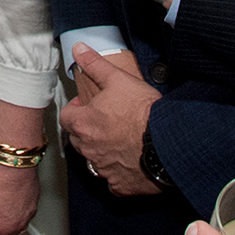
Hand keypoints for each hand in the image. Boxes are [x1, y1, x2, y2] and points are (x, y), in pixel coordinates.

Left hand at [61, 45, 161, 196]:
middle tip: (104, 120)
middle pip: (78, 140)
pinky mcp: (121, 185)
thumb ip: (95, 64)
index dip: (74, 110)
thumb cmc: (143, 111)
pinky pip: (114, 182)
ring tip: (120, 139)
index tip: (86, 106)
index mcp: (84, 124)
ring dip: (102, 152)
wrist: (168, 141)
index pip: (66, 118)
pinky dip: (119, 174)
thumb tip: (78, 49)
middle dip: (86, 130)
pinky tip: (130, 163)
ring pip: (95, 161)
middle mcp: (89, 150)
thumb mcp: (118, 79)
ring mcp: (104, 170)